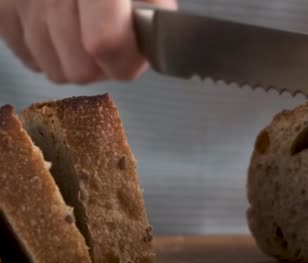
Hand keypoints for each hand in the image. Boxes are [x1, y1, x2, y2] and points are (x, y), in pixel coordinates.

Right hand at [0, 0, 176, 83]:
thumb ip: (154, 9)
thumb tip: (153, 45)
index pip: (105, 41)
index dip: (125, 60)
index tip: (133, 54)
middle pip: (80, 69)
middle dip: (103, 66)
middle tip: (111, 41)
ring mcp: (21, 2)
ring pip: (55, 72)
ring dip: (76, 61)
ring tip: (85, 31)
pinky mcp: (2, 12)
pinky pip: (32, 60)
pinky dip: (50, 53)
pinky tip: (62, 30)